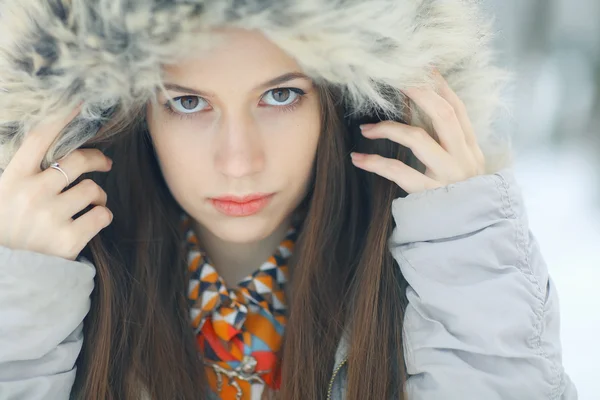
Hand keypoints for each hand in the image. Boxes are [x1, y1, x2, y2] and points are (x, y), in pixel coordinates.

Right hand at [0, 107, 112, 259]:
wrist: (9, 273)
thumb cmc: (11, 227)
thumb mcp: (6, 192)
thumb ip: (29, 171)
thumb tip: (62, 148)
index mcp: (13, 177)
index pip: (39, 137)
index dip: (62, 117)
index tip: (80, 103)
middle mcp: (31, 193)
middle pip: (78, 160)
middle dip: (98, 159)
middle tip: (106, 162)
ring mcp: (50, 217)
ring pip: (94, 189)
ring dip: (98, 195)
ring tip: (90, 203)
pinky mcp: (68, 240)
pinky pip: (102, 215)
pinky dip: (103, 216)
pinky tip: (92, 220)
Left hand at [350, 71, 485, 193]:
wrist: (473, 242)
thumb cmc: (462, 205)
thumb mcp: (465, 172)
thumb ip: (450, 149)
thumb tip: (423, 121)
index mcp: (472, 150)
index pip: (458, 109)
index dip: (440, 86)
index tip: (422, 67)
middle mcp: (464, 159)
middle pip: (443, 114)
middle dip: (418, 91)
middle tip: (393, 78)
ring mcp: (449, 178)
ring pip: (419, 139)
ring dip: (389, 128)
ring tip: (365, 128)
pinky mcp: (430, 196)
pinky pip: (400, 172)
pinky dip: (375, 163)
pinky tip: (358, 158)